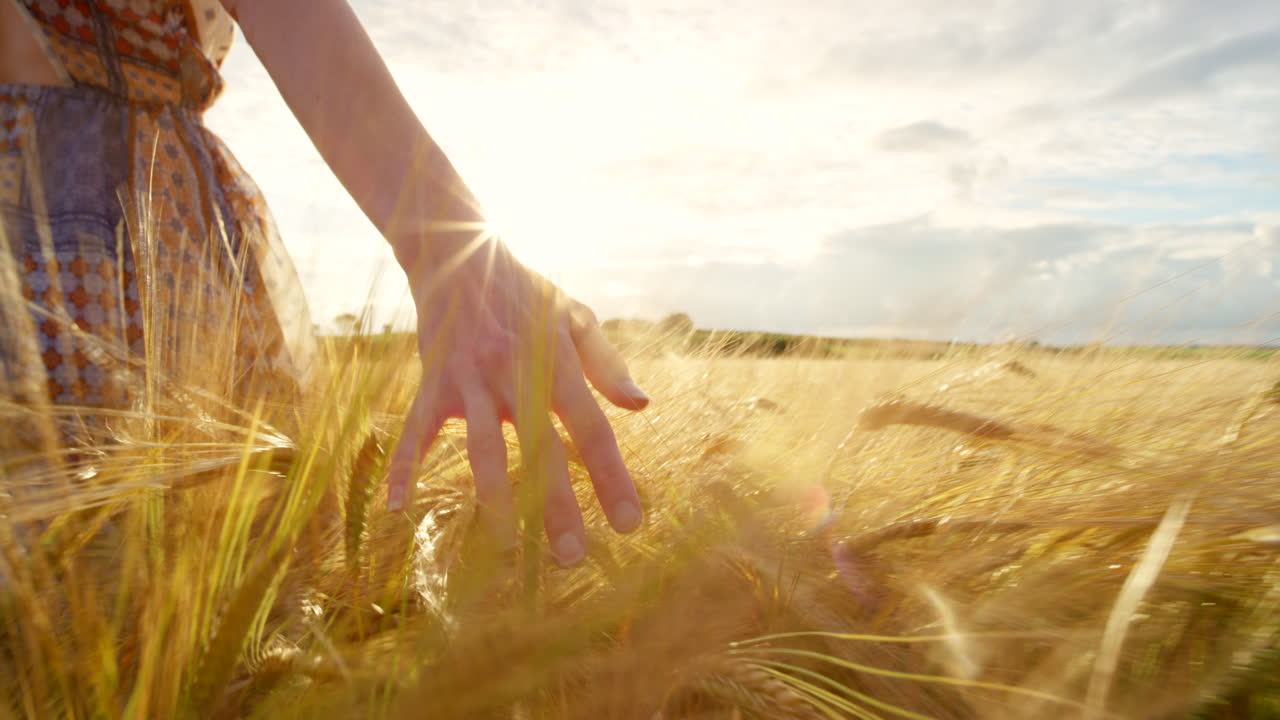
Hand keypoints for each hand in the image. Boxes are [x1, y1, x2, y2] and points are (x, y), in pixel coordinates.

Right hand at [385, 231, 649, 565]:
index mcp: (556, 361)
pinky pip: (417, 430)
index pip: (591, 428)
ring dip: (494, 499)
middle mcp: (515, 374)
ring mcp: (470, 379)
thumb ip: (607, 364)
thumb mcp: (574, 316)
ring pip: (481, 448)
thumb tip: (641, 407)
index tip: (629, 523)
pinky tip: (397, 507)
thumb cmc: (526, 292)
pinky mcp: (434, 381)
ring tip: (508, 548)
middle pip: (540, 449)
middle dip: (557, 505)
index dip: (611, 476)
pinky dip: (403, 466)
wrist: (460, 251)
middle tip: (571, 557)